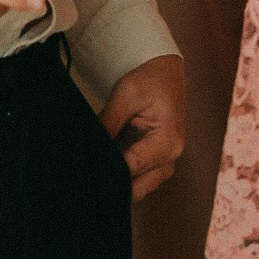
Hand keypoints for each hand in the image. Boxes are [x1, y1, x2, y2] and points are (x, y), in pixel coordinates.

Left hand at [101, 53, 185, 201]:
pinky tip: (104, 160)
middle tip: (88, 172)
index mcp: (168, 143)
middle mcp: (169, 159)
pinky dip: (121, 171)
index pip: (132, 167)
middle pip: (137, 187)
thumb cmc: (151, 79)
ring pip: (136, 187)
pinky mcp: (155, 161)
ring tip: (96, 164)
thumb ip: (109, 121)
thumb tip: (91, 145)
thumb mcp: (126, 93)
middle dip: (113, 182)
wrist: (165, 71)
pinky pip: (136, 176)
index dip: (109, 169)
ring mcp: (163, 163)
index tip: (89, 165)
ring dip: (117, 178)